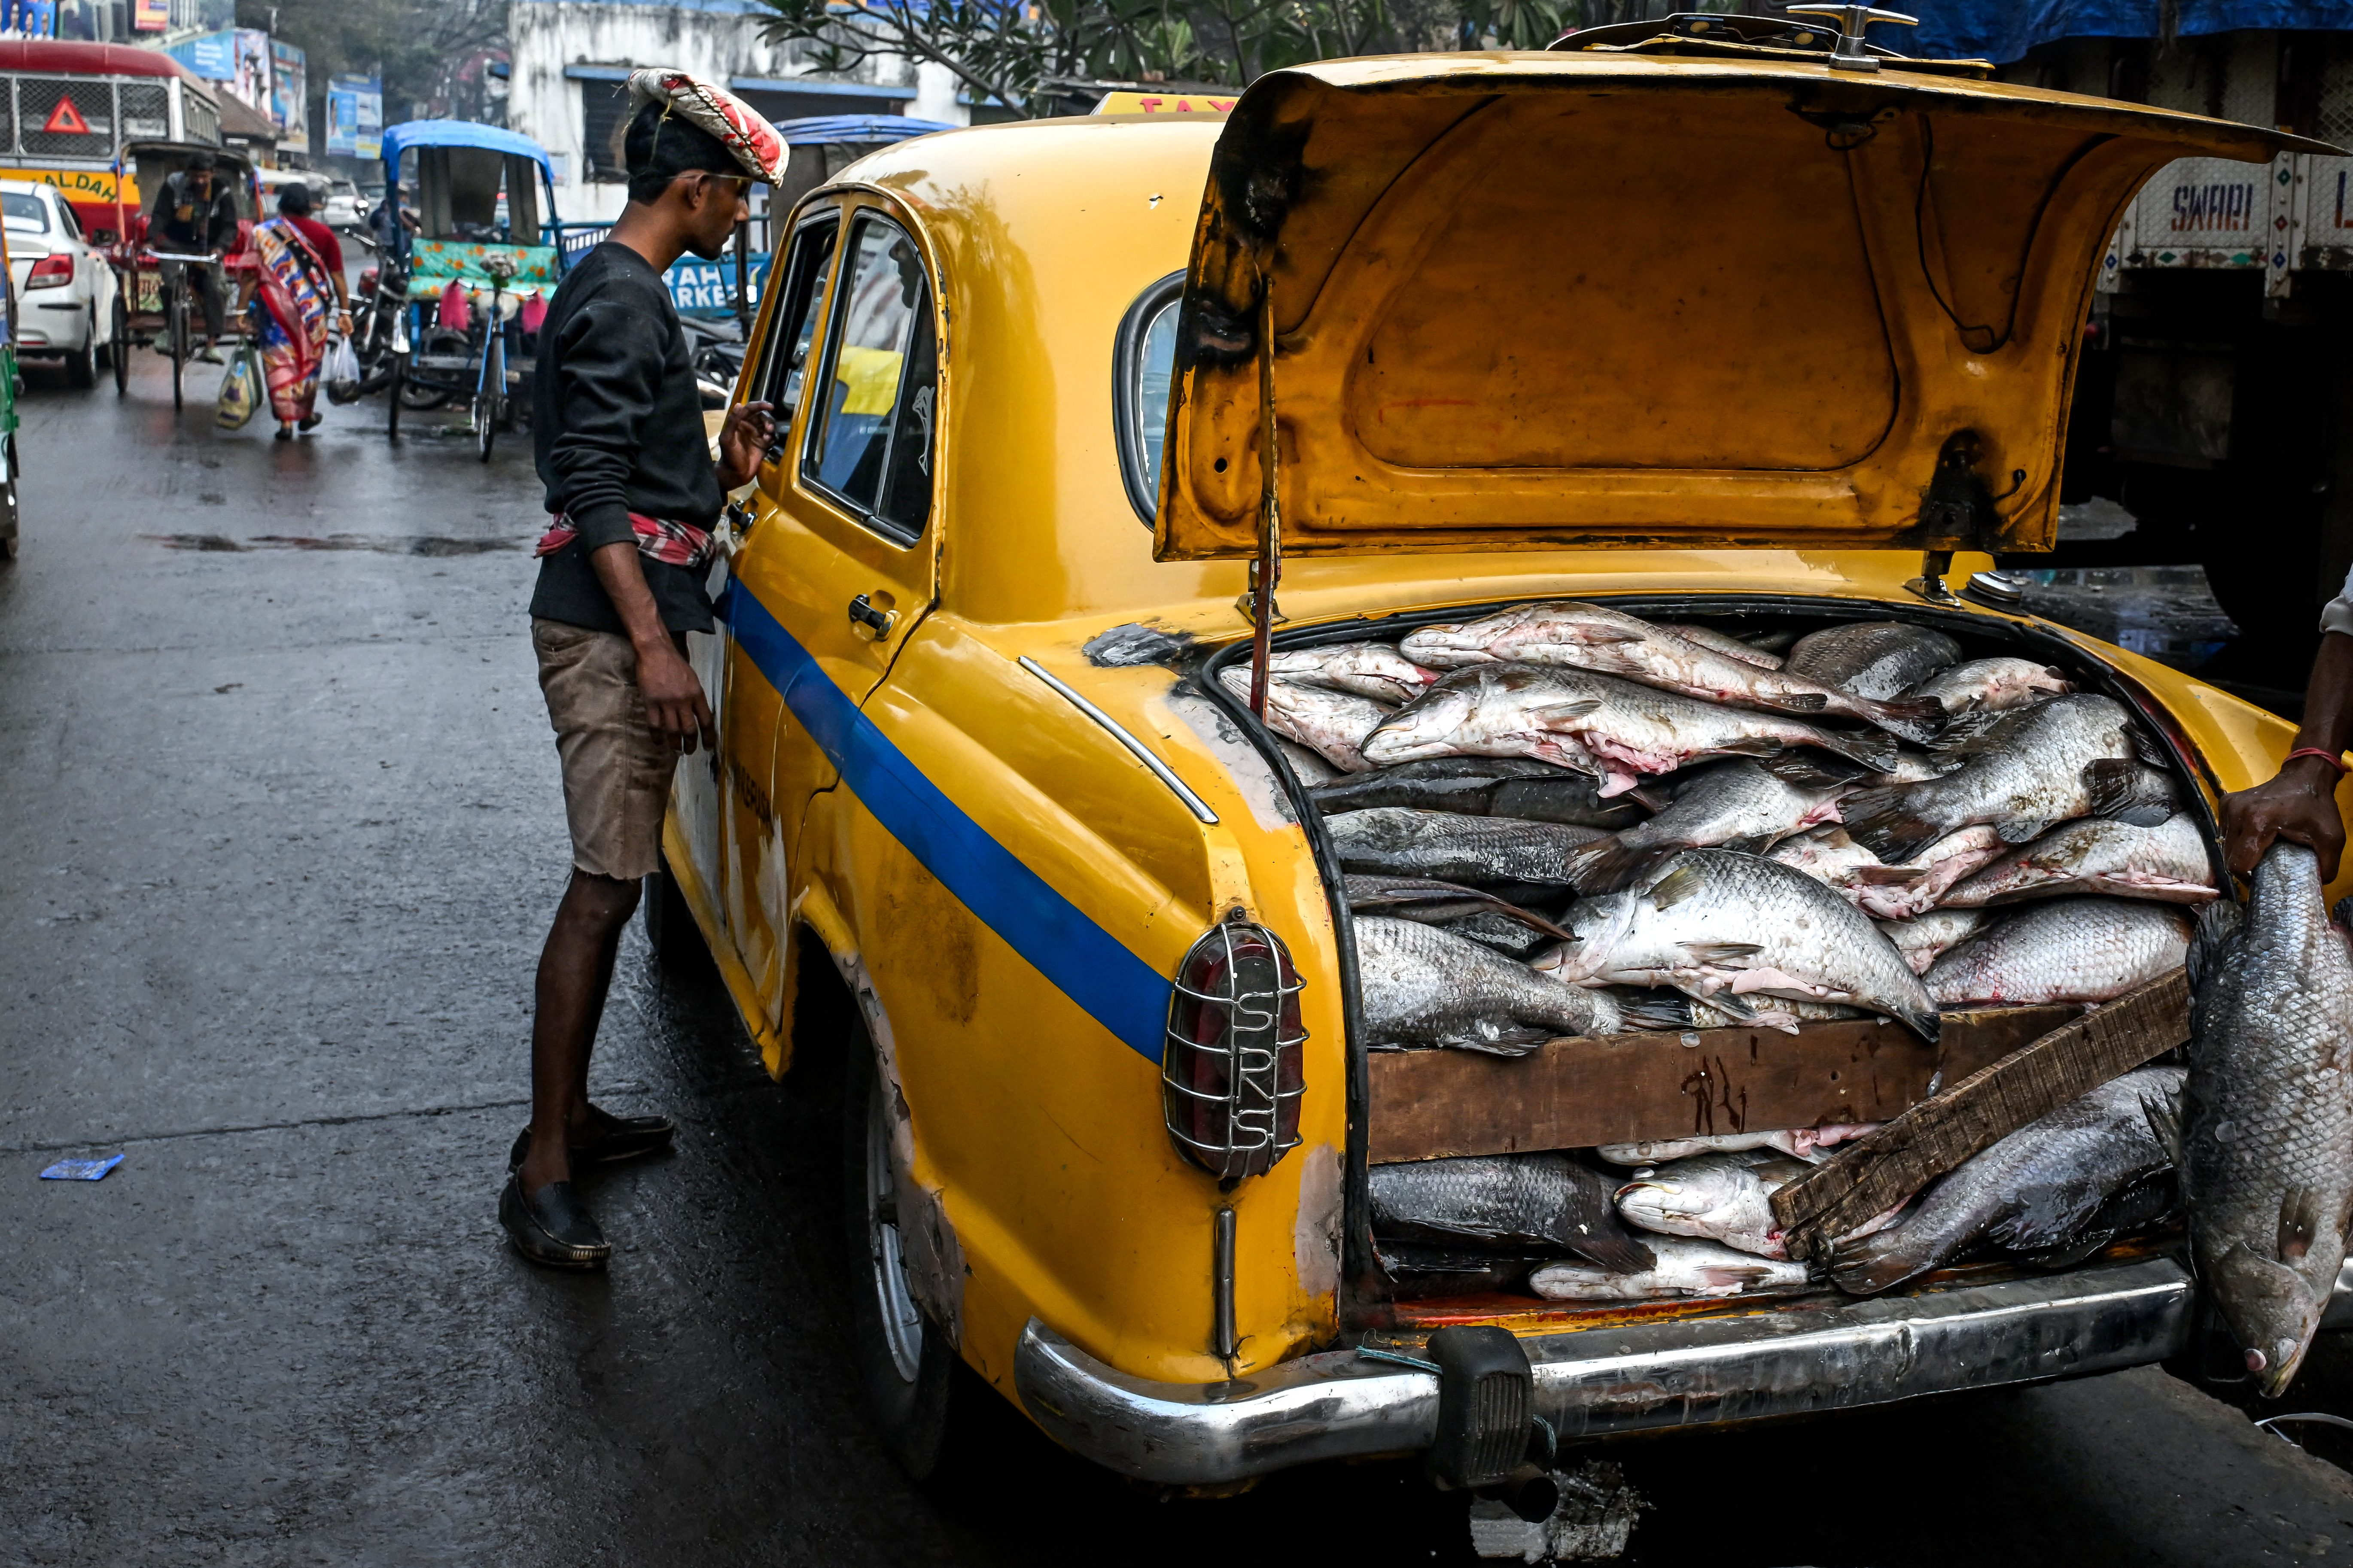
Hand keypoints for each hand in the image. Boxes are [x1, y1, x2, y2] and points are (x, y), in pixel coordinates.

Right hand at [634, 636, 716, 755]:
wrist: (656, 652)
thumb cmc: (675, 664)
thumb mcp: (693, 680)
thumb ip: (695, 697)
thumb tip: (698, 714)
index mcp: (697, 695)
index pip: (706, 721)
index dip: (708, 737)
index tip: (708, 747)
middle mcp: (684, 701)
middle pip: (689, 730)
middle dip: (691, 744)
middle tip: (689, 751)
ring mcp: (666, 702)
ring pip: (672, 731)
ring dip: (674, 744)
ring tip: (676, 750)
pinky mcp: (651, 702)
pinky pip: (654, 725)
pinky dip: (656, 736)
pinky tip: (658, 742)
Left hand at [716, 400, 776, 490]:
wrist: (735, 474)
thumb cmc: (729, 456)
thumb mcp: (728, 438)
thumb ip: (732, 421)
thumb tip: (739, 404)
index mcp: (739, 423)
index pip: (750, 409)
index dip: (760, 405)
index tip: (770, 406)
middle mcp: (749, 427)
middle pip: (762, 416)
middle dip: (767, 420)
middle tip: (768, 428)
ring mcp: (757, 436)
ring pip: (767, 426)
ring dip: (770, 428)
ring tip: (768, 436)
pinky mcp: (763, 445)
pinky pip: (771, 437)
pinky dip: (772, 437)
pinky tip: (768, 442)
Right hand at [2222, 754, 2346, 881]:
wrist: (2306, 775)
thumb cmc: (2316, 805)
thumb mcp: (2331, 838)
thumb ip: (2326, 866)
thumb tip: (2315, 884)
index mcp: (2257, 822)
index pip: (2238, 864)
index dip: (2248, 878)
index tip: (2261, 880)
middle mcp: (2237, 812)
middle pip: (2229, 856)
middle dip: (2244, 866)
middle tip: (2262, 868)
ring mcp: (2229, 806)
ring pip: (2225, 845)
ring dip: (2240, 852)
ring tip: (2259, 851)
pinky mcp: (2226, 803)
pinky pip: (2225, 832)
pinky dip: (2237, 840)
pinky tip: (2253, 837)